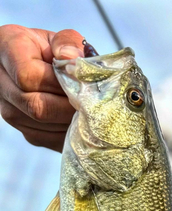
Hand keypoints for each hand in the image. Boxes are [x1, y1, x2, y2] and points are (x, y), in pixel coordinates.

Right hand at [0, 25, 84, 151]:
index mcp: (6, 48)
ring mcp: (10, 112)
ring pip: (45, 125)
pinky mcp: (27, 133)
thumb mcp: (63, 40)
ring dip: (71, 121)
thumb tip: (72, 60)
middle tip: (92, 103)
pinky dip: (70, 133)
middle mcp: (0, 82)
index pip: (28, 77)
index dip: (58, 84)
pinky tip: (80, 121)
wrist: (50, 71)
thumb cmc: (57, 52)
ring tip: (88, 110)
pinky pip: (50, 139)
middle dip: (69, 106)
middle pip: (36, 106)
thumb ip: (69, 43)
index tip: (78, 83)